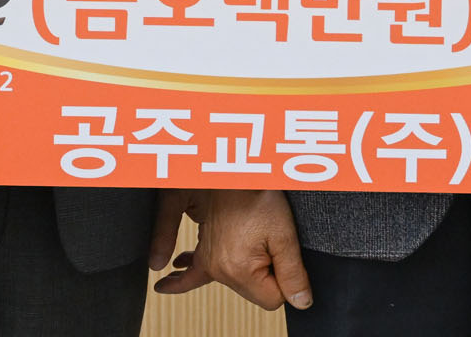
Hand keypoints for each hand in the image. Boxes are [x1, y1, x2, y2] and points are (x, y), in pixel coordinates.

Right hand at [153, 189, 312, 310]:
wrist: (231, 169)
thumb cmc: (257, 194)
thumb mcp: (284, 233)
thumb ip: (292, 271)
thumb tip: (300, 301)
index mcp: (239, 270)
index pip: (272, 299)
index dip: (286, 281)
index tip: (283, 254)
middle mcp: (218, 270)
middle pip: (253, 292)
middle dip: (267, 275)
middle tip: (270, 241)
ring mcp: (208, 261)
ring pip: (237, 283)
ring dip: (248, 272)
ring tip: (252, 261)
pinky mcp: (203, 250)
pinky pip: (192, 274)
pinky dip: (185, 278)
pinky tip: (170, 283)